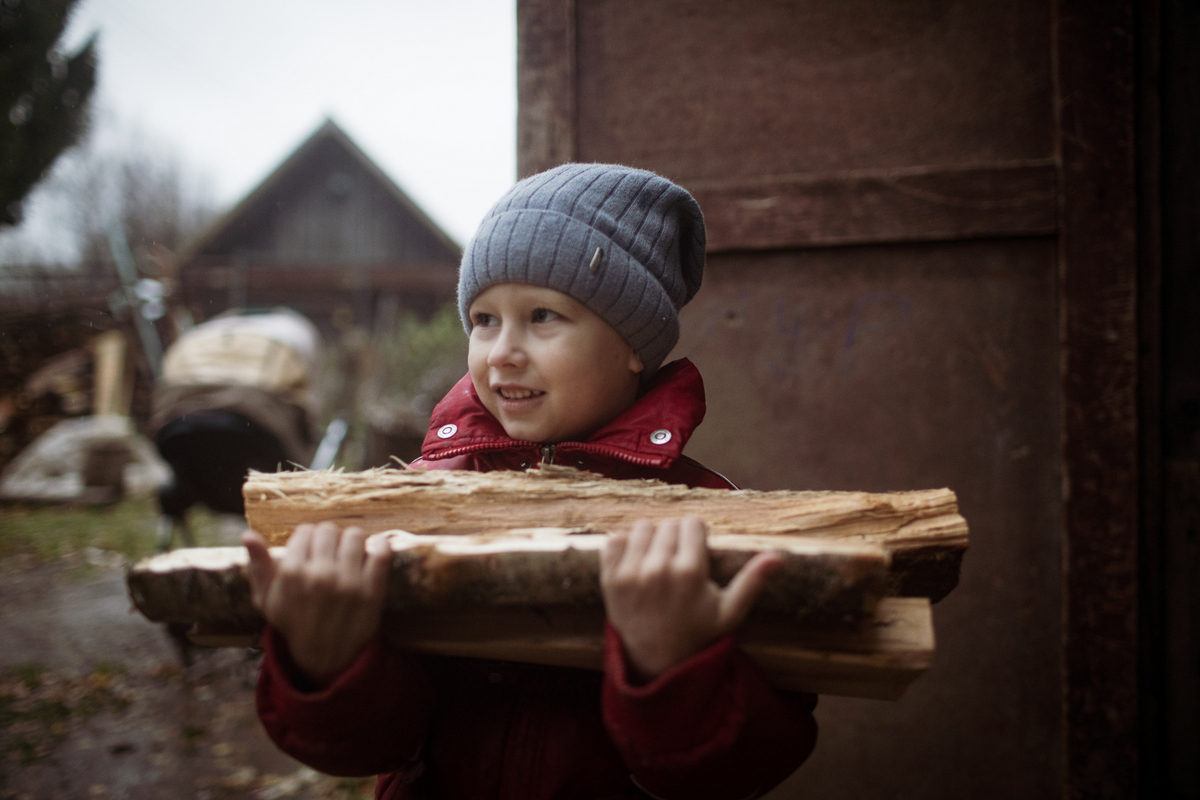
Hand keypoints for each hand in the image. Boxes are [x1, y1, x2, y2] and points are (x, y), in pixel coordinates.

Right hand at [243, 522, 392, 687]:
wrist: (325, 657)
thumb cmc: (293, 624)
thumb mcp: (266, 600)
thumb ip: (258, 565)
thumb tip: (247, 534)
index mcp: (292, 573)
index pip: (305, 530)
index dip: (308, 538)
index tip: (311, 550)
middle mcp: (320, 574)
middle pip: (330, 530)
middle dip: (329, 538)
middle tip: (330, 553)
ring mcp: (348, 581)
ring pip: (355, 536)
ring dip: (352, 542)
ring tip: (348, 555)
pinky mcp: (373, 589)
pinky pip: (382, 552)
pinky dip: (380, 547)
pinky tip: (372, 554)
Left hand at [600, 516, 780, 681]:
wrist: (656, 660)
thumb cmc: (697, 632)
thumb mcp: (730, 612)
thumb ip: (752, 581)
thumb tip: (778, 557)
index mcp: (690, 572)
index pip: (693, 523)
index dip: (697, 535)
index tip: (696, 551)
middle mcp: (658, 569)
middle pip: (669, 524)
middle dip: (676, 537)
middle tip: (678, 561)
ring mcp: (630, 573)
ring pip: (642, 527)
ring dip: (651, 539)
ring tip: (658, 560)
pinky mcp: (609, 578)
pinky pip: (614, 540)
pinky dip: (624, 546)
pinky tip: (636, 563)